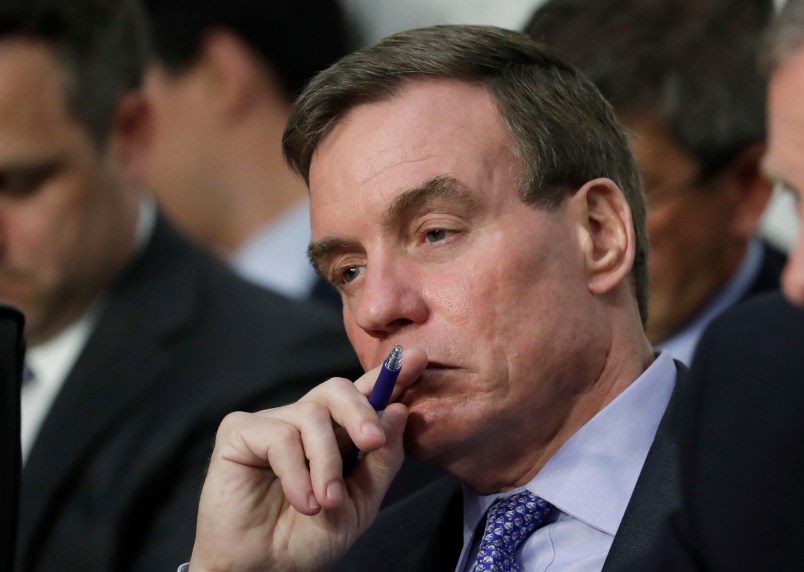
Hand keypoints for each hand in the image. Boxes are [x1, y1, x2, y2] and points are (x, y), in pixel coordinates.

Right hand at [189, 348, 427, 571]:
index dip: (389, 376)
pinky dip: (295, 472)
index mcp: (335, 435)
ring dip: (326, 463)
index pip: (363, 395)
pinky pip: (278, 436)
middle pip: (336, 388)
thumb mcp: (361, 503)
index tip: (417, 360)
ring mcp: (270, 424)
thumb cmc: (307, 539)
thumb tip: (398, 410)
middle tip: (372, 442)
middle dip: (360, 411)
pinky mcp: (239, 433)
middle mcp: (302, 422)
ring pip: (311, 416)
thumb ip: (381, 460)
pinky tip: (301, 501)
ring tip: (326, 502)